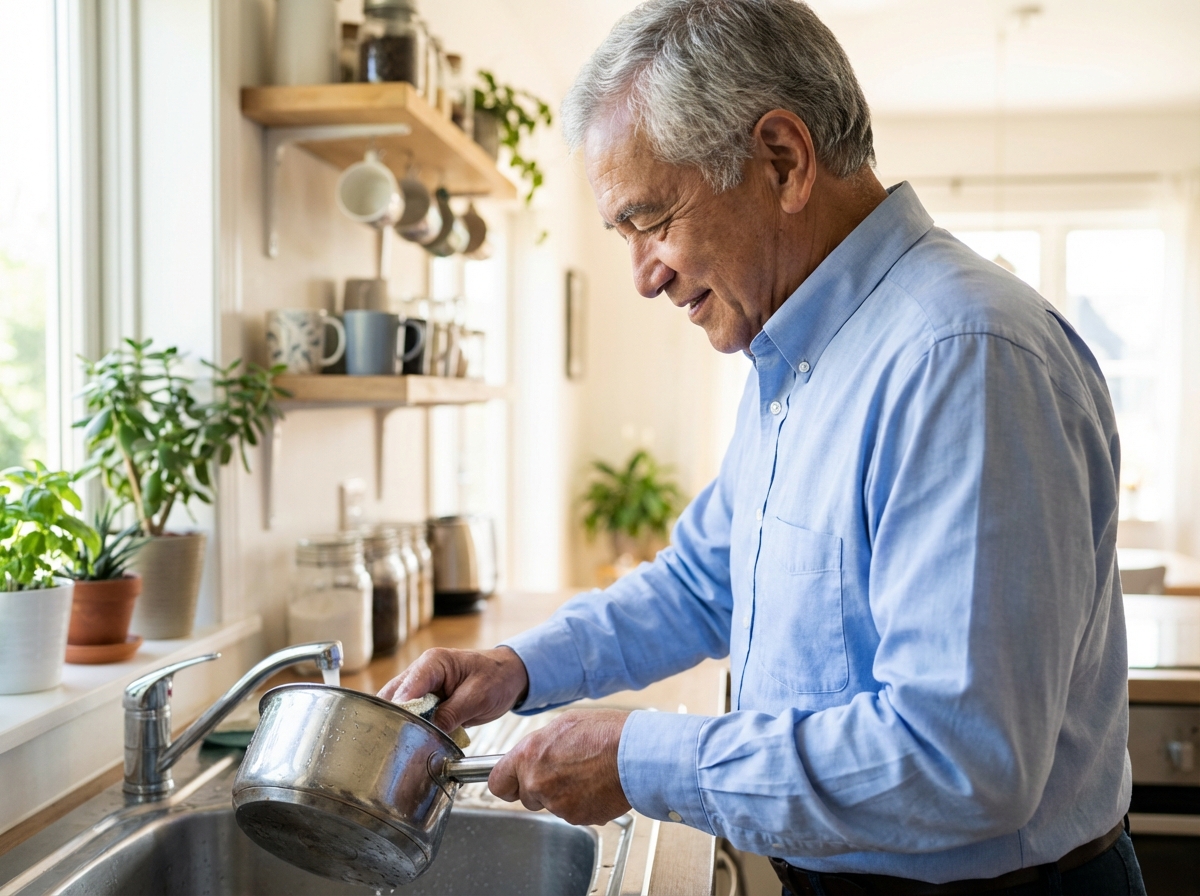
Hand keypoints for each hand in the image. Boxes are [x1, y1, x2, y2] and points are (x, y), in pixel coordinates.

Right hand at [377, 646, 528, 732]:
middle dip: (392, 721)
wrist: (510, 676)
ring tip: (404, 746)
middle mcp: (421, 672)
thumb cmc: (497, 678)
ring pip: (397, 707)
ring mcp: (422, 686)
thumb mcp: (478, 697)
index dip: (399, 713)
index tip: (399, 735)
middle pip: (392, 698)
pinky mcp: (426, 699)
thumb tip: (427, 732)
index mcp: (433, 663)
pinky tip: (413, 742)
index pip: (405, 689)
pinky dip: (410, 727)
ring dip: (400, 725)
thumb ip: (451, 713)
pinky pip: (410, 714)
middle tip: (397, 745)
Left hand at [488, 709, 631, 825]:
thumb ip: (541, 744)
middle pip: (527, 797)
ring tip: (588, 774)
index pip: (498, 783)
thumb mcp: (564, 724)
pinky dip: (583, 804)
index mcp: (529, 755)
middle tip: (565, 772)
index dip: (507, 783)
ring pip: (552, 805)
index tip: (512, 783)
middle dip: (541, 789)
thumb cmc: (605, 733)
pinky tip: (597, 785)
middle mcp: (537, 782)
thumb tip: (534, 754)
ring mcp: (556, 803)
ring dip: (564, 795)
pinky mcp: (576, 818)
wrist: (634, 754)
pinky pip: (573, 813)